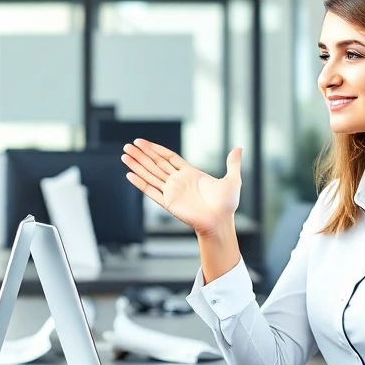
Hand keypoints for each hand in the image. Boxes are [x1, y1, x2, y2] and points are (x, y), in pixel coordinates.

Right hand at [121, 140, 241, 236]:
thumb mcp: (233, 180)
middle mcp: (178, 181)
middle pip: (155, 164)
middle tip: (128, 145)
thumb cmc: (227, 204)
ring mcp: (172, 191)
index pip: (168, 158)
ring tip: (124, 155)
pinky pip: (150, 191)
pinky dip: (140, 183)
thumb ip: (233, 163)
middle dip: (142, 154)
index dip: (155, 149)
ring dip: (137, 165)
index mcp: (190, 173)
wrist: (221, 222)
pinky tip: (130, 174)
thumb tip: (239, 148)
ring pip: (150, 175)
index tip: (142, 142)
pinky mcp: (168, 202)